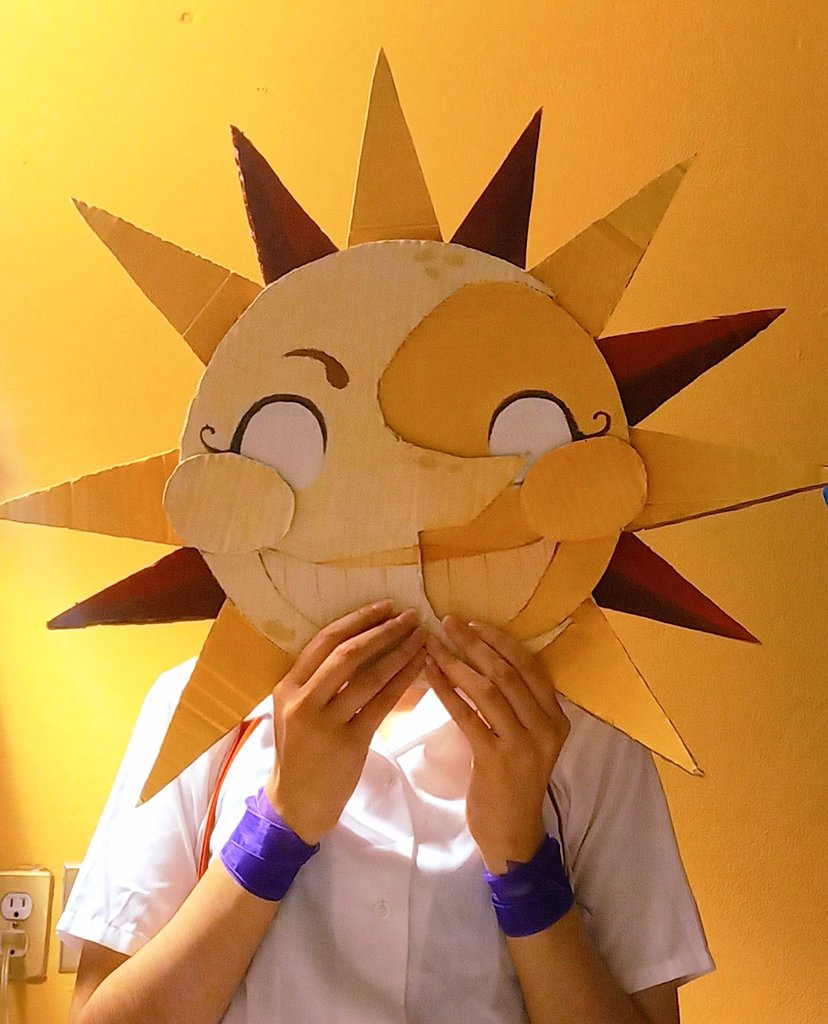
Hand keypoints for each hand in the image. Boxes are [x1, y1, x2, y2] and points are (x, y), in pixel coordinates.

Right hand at [264, 601, 425, 844]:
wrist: (296, 803)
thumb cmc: (301, 750)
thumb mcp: (295, 709)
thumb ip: (317, 679)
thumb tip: (360, 640)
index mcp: (287, 686)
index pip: (324, 640)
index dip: (357, 620)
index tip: (385, 606)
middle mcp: (302, 701)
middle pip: (347, 654)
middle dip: (383, 631)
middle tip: (410, 616)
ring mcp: (324, 724)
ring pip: (368, 678)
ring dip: (399, 654)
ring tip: (422, 638)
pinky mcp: (348, 744)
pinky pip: (381, 705)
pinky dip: (402, 682)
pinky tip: (420, 669)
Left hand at [425, 617, 569, 873]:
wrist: (513, 834)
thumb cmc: (514, 782)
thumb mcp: (528, 740)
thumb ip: (518, 706)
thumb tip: (484, 660)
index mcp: (556, 718)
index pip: (530, 666)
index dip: (500, 641)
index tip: (473, 623)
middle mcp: (546, 728)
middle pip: (508, 673)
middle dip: (475, 643)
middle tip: (446, 622)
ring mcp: (523, 745)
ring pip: (487, 691)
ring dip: (456, 663)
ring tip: (431, 645)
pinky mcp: (496, 761)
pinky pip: (468, 716)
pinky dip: (446, 691)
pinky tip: (428, 676)